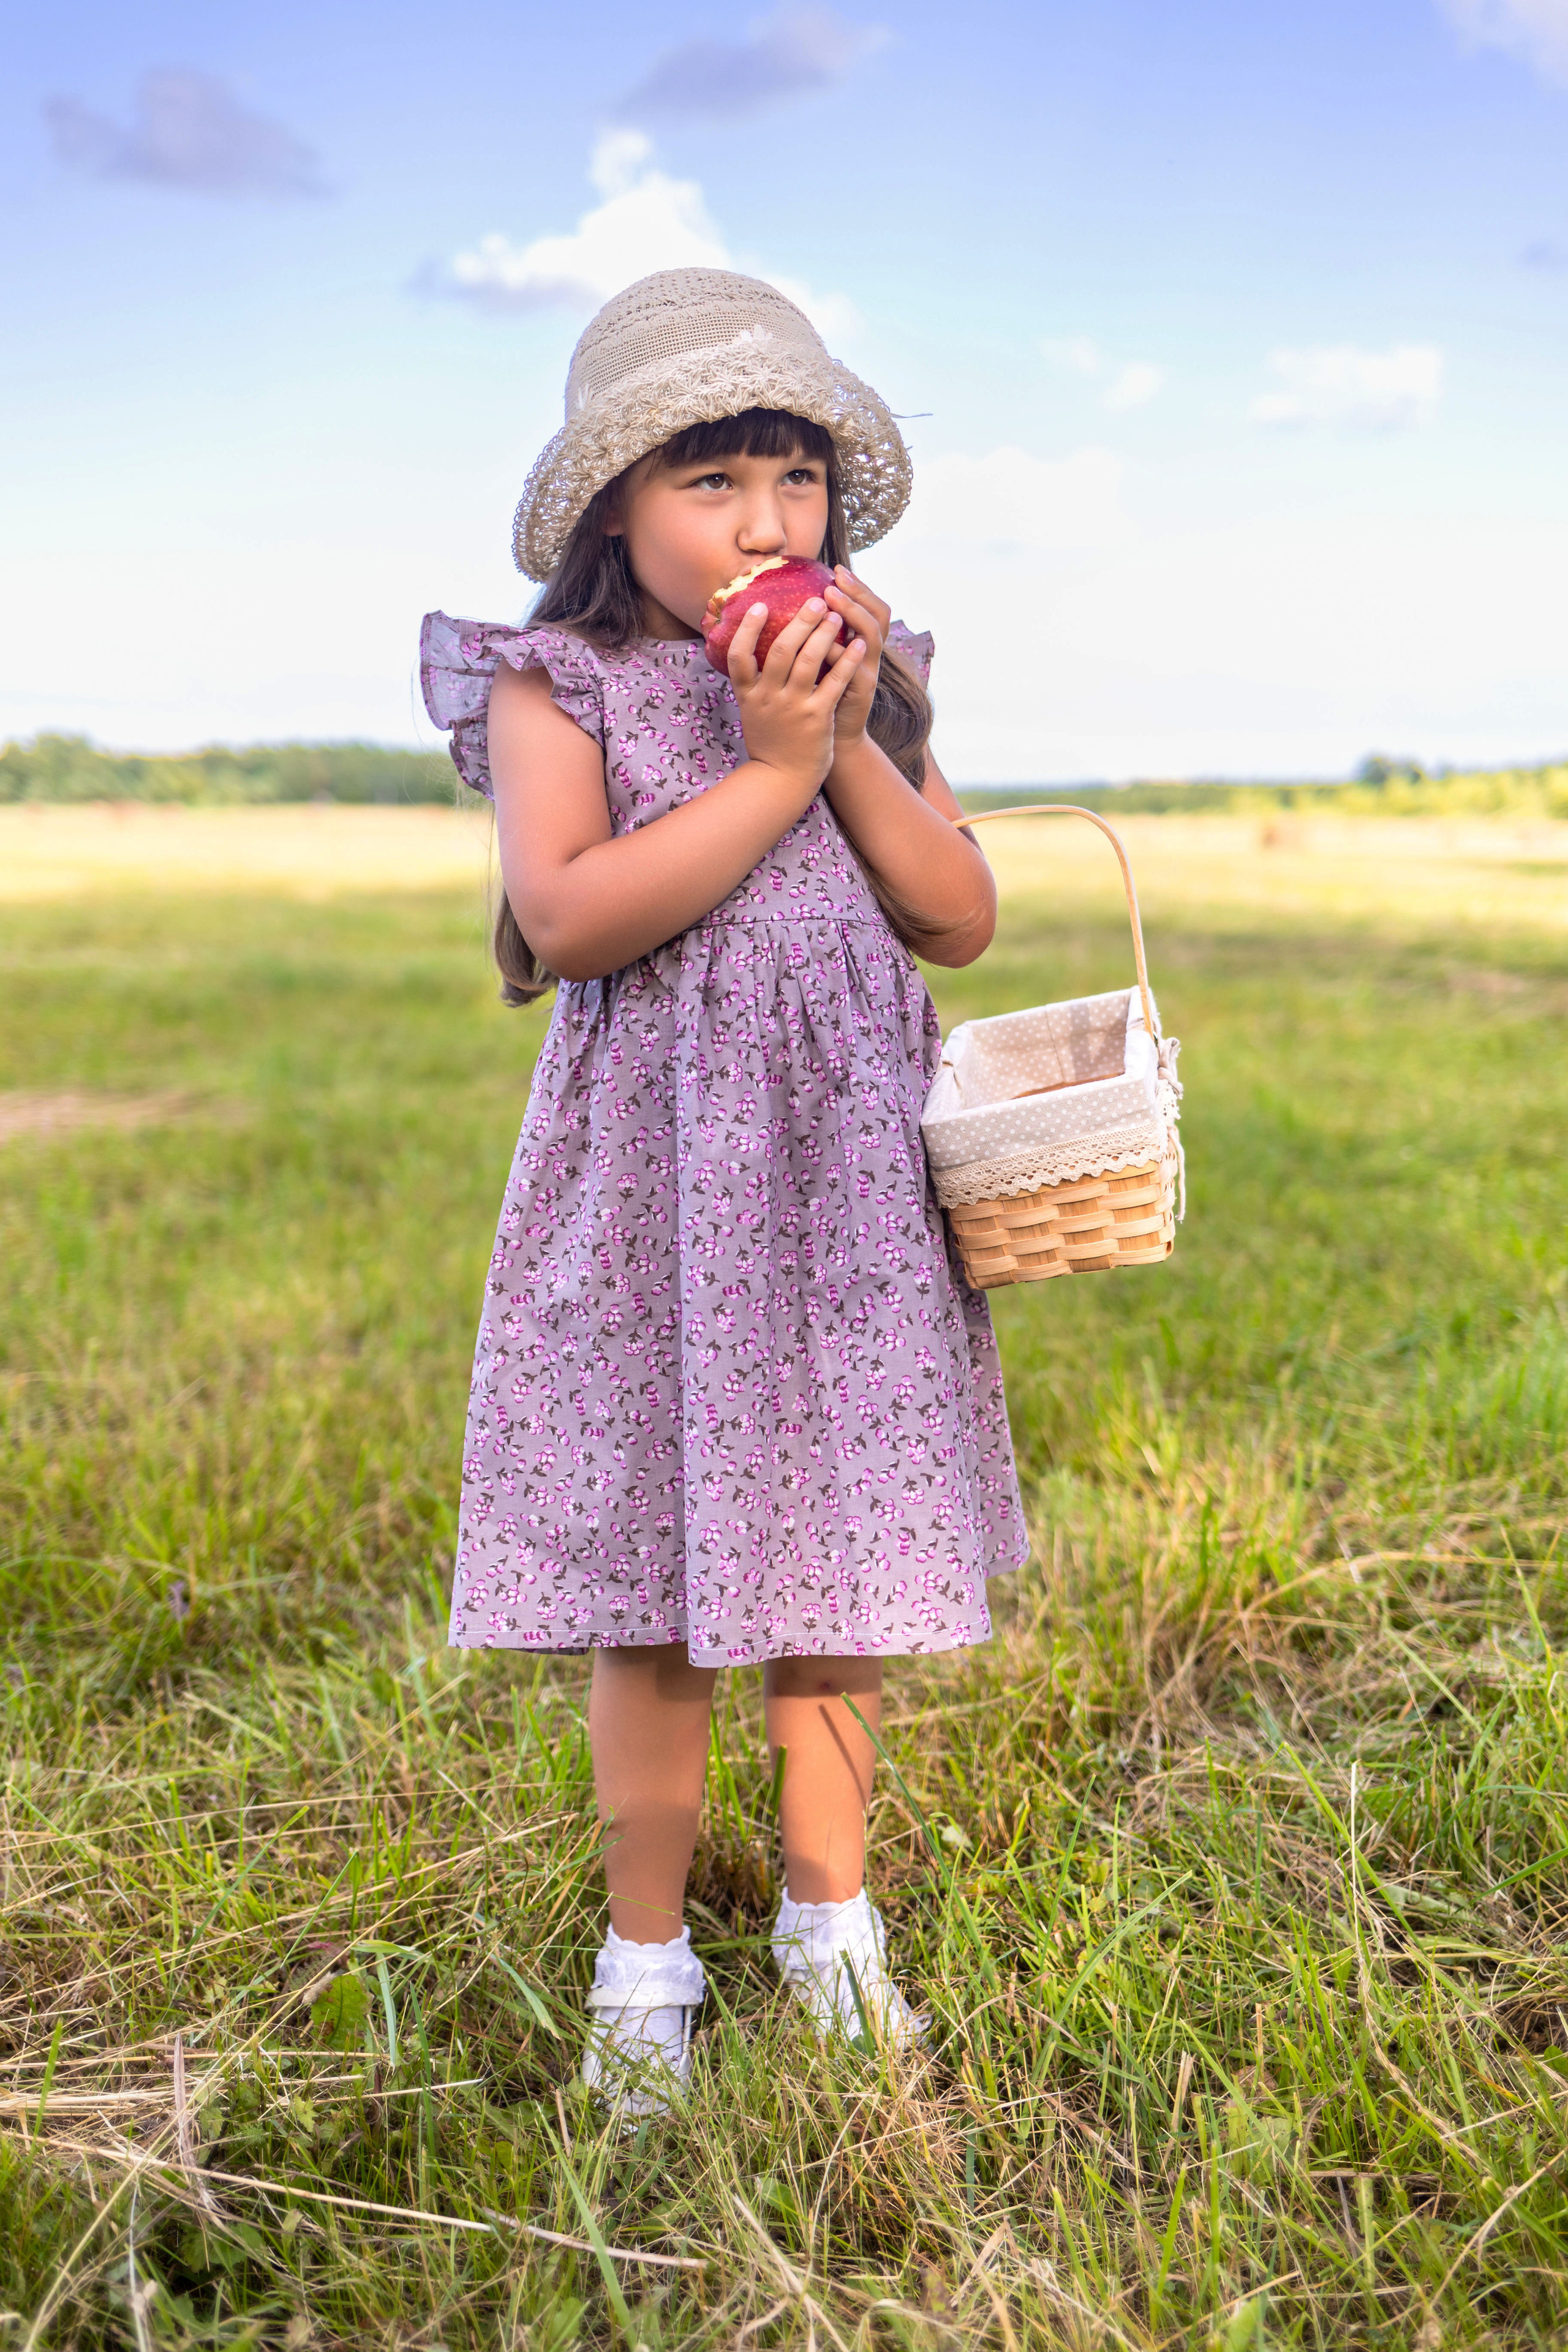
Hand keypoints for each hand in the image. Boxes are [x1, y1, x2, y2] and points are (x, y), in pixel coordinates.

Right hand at [724, 593, 866, 794]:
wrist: (781, 780)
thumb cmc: (770, 742)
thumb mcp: (752, 711)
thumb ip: (754, 683)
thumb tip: (754, 649)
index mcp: (749, 695)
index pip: (738, 657)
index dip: (747, 629)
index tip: (760, 605)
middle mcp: (769, 698)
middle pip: (780, 650)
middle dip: (799, 622)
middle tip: (816, 601)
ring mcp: (794, 707)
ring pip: (809, 661)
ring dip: (824, 634)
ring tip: (837, 615)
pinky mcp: (818, 717)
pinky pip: (835, 682)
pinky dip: (848, 660)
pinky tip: (859, 645)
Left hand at [821, 566, 890, 744]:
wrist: (829, 743)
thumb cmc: (817, 700)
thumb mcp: (819, 664)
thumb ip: (813, 638)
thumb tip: (789, 606)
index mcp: (862, 646)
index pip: (872, 606)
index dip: (859, 587)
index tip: (836, 569)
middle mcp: (870, 657)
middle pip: (879, 615)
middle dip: (858, 593)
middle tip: (836, 578)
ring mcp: (869, 675)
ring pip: (871, 637)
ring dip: (852, 614)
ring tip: (830, 599)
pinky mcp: (860, 695)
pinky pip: (853, 671)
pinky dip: (840, 656)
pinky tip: (824, 644)